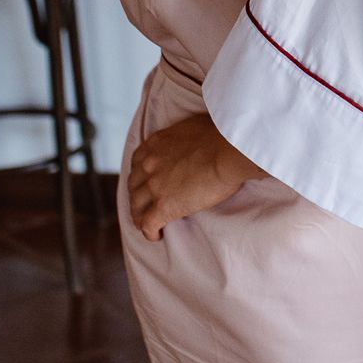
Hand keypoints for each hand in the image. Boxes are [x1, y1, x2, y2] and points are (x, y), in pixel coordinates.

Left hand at [127, 113, 265, 241]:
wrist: (229, 151)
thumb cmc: (222, 135)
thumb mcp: (193, 126)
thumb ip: (181, 136)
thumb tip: (189, 140)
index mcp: (155, 144)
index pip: (137, 162)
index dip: (140, 175)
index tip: (146, 181)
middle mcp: (149, 165)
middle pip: (133, 186)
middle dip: (137, 196)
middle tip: (146, 204)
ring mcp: (154, 187)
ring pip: (136, 207)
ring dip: (140, 216)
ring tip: (148, 223)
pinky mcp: (163, 207)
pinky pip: (148, 225)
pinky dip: (149, 232)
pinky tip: (157, 236)